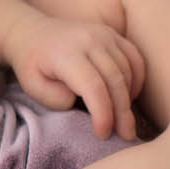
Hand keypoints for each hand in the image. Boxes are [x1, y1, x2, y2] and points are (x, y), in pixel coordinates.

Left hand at [2, 14, 147, 139]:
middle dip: (122, 112)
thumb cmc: (33, 65)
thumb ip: (54, 98)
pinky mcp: (113, 34)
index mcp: (66, 54)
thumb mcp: (32, 86)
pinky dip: (137, 79)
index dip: (103, 113)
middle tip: (125, 135)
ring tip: (123, 119)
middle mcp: (89, 40)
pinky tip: (129, 96)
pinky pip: (135, 58)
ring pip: (128, 70)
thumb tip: (78, 101)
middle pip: (115, 80)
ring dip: (128, 98)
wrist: (33, 33)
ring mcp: (104, 35)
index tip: (103, 134)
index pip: (93, 86)